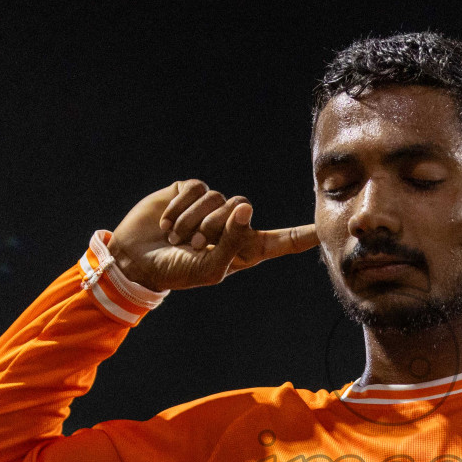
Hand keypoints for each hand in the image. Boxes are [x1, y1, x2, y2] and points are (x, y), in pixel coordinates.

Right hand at [108, 180, 319, 291]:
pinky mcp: (190, 192)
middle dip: (213, 228)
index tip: (325, 229)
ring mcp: (211, 206)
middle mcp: (232, 225)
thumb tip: (245, 208)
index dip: (302, 235)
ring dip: (192, 220)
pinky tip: (166, 222)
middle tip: (192, 245)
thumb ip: (232, 242)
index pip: (281, 241)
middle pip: (242, 209)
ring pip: (218, 198)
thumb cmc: (176, 272)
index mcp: (244, 249)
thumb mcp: (208, 268)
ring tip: (175, 238)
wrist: (136, 259)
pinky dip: (180, 207)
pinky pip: (196, 189)